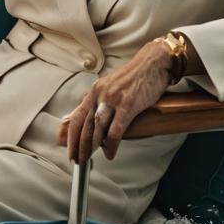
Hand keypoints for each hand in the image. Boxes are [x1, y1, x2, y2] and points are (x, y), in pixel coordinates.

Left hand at [58, 41, 176, 164]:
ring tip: (90, 158)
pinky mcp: (128, 104)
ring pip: (97, 128)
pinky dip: (111, 144)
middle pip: (85, 125)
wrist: (153, 63)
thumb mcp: (110, 87)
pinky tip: (111, 152)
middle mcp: (101, 94)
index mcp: (95, 91)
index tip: (70, 151)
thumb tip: (87, 120)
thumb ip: (98, 103)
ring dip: (92, 146)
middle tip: (78, 160)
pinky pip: (116, 130)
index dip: (71, 137)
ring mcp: (114, 99)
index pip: (77, 117)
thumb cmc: (135, 77)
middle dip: (79, 146)